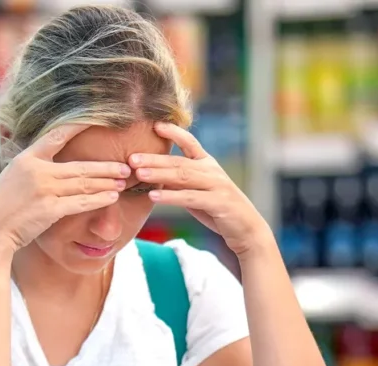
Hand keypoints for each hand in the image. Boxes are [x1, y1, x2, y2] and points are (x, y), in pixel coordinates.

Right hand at [0, 124, 129, 253]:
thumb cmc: (2, 203)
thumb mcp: (13, 175)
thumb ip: (33, 166)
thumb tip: (51, 160)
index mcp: (28, 158)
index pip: (57, 136)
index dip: (78, 126)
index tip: (98, 120)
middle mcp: (38, 171)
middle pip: (80, 166)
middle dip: (106, 167)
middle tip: (126, 165)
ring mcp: (45, 190)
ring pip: (84, 184)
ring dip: (107, 183)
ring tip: (123, 181)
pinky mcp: (50, 210)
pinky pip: (81, 203)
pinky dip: (99, 200)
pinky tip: (112, 197)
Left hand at [129, 122, 271, 257]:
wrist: (245, 228)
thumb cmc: (216, 208)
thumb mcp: (195, 191)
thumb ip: (178, 181)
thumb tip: (152, 173)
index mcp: (207, 163)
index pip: (190, 142)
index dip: (174, 132)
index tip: (155, 125)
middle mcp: (212, 170)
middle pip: (179, 161)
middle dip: (154, 159)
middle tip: (132, 158)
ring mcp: (216, 185)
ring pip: (183, 176)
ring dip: (159, 174)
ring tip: (139, 173)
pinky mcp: (218, 203)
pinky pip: (189, 198)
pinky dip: (170, 196)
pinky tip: (153, 195)